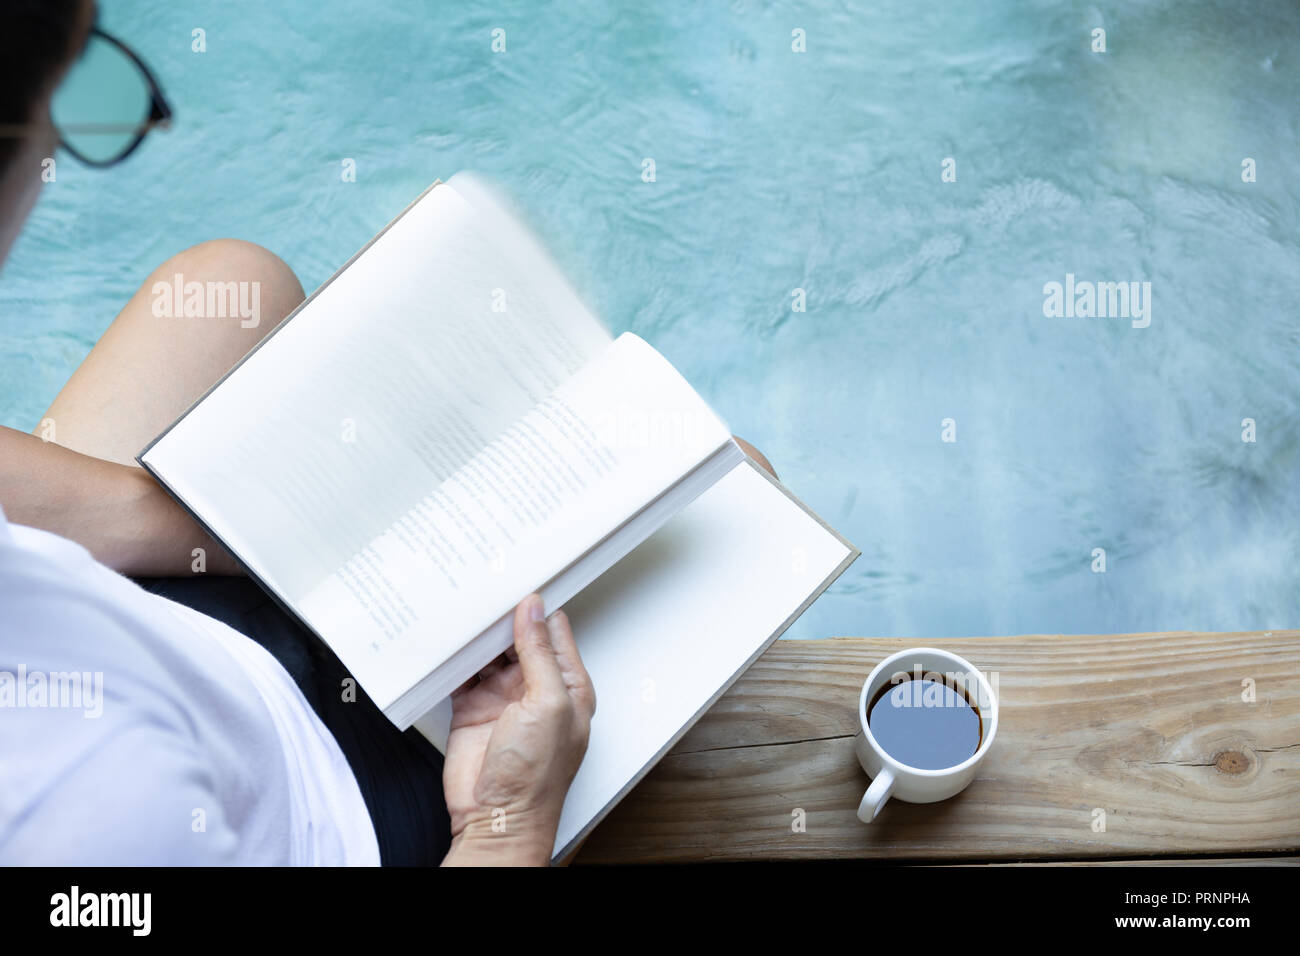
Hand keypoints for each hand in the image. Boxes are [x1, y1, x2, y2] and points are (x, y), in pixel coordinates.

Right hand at [440, 594, 595, 865]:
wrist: (496, 819)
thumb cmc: (536, 778)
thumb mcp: (548, 704)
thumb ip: (540, 653)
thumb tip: (533, 611)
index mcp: (567, 684)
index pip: (554, 630)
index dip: (540, 604)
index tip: (524, 575)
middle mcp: (536, 688)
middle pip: (519, 636)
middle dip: (504, 614)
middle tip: (486, 582)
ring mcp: (502, 698)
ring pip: (489, 651)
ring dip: (478, 633)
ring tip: (464, 602)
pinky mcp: (472, 708)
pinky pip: (463, 672)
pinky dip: (455, 656)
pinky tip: (447, 637)